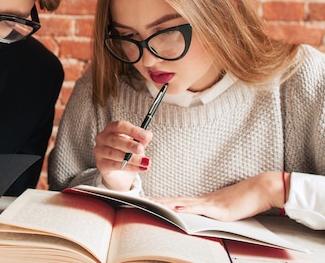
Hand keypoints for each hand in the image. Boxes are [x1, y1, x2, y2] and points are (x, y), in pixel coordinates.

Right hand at [94, 120, 152, 190]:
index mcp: (111, 129)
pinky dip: (129, 167)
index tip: (146, 136)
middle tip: (141, 149)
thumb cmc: (128, 154)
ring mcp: (99, 151)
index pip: (119, 126)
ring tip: (144, 162)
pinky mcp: (100, 164)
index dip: (132, 130)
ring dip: (131, 158)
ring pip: (114, 153)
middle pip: (114, 139)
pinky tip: (140, 168)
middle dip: (129, 145)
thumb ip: (142, 140)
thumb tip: (148, 134)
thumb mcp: (137, 145)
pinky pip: (114, 165)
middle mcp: (102, 138)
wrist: (122, 174)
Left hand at [149, 171, 287, 220]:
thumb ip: (216, 210)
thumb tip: (208, 214)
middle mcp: (204, 200)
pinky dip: (186, 208)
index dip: (163, 200)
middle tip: (142, 201)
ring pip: (183, 203)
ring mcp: (210, 203)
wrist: (261, 189)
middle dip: (158, 201)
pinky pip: (199, 208)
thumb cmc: (247, 198)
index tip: (149, 200)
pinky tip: (175, 208)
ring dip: (166, 204)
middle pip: (176, 200)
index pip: (179, 200)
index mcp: (204, 200)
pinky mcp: (219, 209)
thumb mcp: (227, 207)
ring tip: (151, 204)